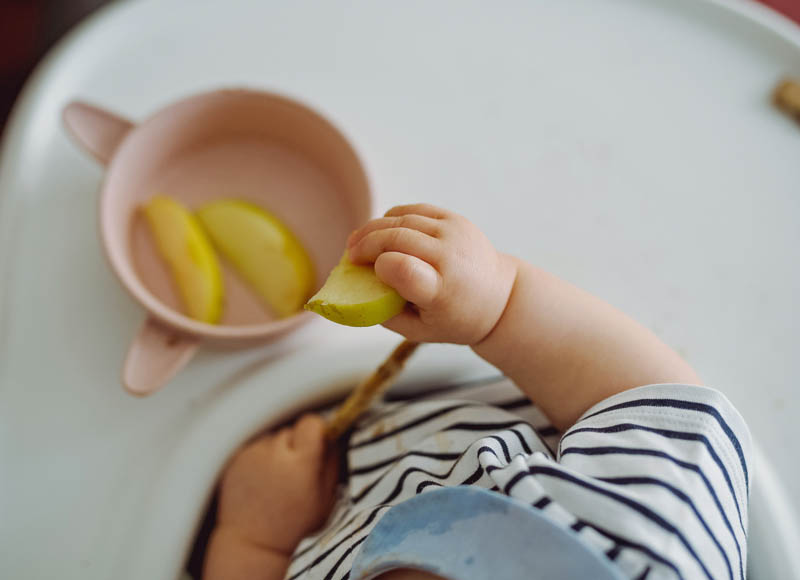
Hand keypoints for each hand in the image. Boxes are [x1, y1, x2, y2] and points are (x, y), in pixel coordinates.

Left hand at [215, 414, 338, 554]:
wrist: (253, 544)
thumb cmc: (294, 526)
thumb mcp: (326, 499)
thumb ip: (332, 463)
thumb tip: (333, 434)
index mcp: (300, 464)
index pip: (311, 423)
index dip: (317, 431)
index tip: (318, 443)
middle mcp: (273, 454)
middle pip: (291, 431)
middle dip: (296, 445)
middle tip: (296, 471)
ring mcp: (251, 456)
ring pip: (272, 439)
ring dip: (277, 451)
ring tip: (276, 479)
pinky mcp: (235, 460)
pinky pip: (254, 448)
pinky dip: (260, 459)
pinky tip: (262, 481)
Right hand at [347, 203, 516, 344]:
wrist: (500, 296)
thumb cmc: (455, 318)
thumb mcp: (420, 331)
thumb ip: (386, 314)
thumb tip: (354, 292)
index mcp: (442, 291)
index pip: (406, 269)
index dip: (381, 267)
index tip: (371, 273)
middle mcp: (451, 256)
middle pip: (397, 237)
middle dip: (366, 244)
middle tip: (350, 256)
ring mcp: (455, 232)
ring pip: (402, 219)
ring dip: (373, 228)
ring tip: (357, 241)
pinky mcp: (455, 219)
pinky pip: (414, 210)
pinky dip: (392, 217)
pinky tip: (380, 230)